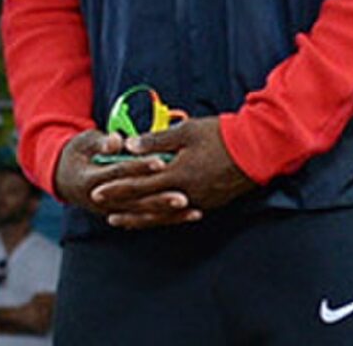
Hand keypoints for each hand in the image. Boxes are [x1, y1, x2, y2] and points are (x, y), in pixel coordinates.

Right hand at [54, 129, 190, 222]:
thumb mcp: (85, 142)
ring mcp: (112, 211)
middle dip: (160, 199)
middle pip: (135, 201)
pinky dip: (167, 219)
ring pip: (143, 215)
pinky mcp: (122, 215)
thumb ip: (102, 142)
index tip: (161, 162)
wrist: (65, 178)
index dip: (139, 168)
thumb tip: (117, 142)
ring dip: (168, 214)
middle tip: (183, 197)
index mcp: (91, 180)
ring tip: (192, 210)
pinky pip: (146, 219)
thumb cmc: (79, 153)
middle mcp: (102, 201)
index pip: (120, 173)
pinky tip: (188, 216)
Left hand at [90, 117, 256, 230]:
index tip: (96, 191)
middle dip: (122, 205)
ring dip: (139, 217)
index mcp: (176, 175)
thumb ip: (157, 140)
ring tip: (121, 220)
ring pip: (161, 216)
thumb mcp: (187, 131)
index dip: (116, 188)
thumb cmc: (221, 136)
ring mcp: (197, 202)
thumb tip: (130, 146)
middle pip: (146, 204)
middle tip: (100, 208)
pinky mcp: (207, 204)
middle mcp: (184, 194)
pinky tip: (154, 217)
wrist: (256, 151)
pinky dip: (161, 218)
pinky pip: (177, 216)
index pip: (138, 185)